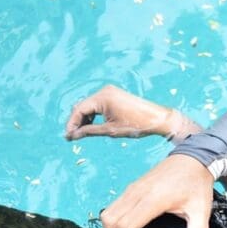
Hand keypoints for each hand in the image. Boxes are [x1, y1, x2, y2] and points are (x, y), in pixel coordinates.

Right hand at [64, 85, 194, 140]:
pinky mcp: (115, 95)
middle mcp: (104, 91)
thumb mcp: (110, 130)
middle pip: (83, 106)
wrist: (158, 119)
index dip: (72, 123)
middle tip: (72, 136)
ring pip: (90, 105)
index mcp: (102, 97)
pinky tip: (92, 126)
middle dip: (77, 121)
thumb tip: (73, 135)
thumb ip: (89, 131)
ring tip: (81, 133)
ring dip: (85, 119)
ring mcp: (110, 92)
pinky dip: (94, 115)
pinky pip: (98, 104)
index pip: (79, 109)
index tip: (68, 136)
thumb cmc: (136, 125)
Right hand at [101, 154, 214, 227]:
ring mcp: (132, 189)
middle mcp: (137, 193)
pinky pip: (113, 206)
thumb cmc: (195, 182)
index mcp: (153, 199)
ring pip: (108, 213)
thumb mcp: (201, 210)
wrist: (193, 158)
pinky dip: (114, 221)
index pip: (126, 225)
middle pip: (111, 221)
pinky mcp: (131, 187)